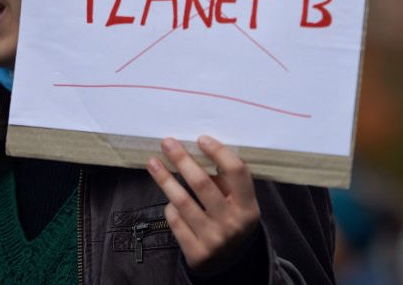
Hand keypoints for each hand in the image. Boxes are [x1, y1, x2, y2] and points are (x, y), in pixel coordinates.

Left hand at [147, 135, 260, 272]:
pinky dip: (170, 207)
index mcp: (249, 207)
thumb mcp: (239, 204)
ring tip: (153, 163)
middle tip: (168, 143)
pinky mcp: (195, 252)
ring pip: (183, 202)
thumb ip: (225, 181)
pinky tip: (168, 199)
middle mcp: (232, 224)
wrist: (229, 263)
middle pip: (203, 184)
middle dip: (182, 160)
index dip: (218, 152)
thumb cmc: (232, 221)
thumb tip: (198, 150)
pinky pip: (175, 221)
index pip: (236, 172)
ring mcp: (213, 240)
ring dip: (165, 179)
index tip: (201, 139)